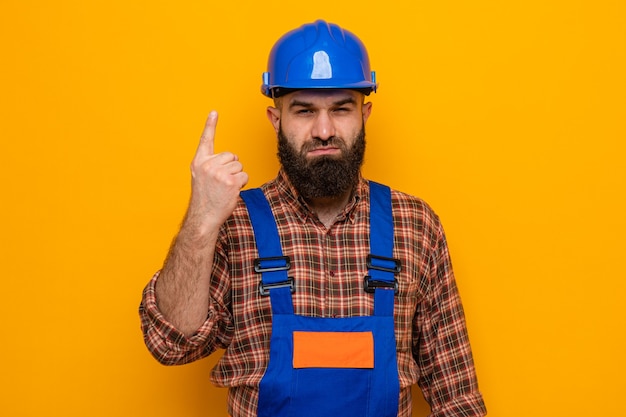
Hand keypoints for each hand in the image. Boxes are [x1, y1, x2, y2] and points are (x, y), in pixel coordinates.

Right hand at [187, 111, 248, 229]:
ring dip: (237, 177)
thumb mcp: (202, 178)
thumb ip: (211, 165)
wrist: (204, 217)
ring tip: (225, 188)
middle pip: (232, 156)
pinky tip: (231, 191)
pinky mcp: (230, 181)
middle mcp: (208, 165)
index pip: (206, 140)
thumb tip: (231, 159)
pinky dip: (242, 184)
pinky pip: (244, 175)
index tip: (214, 112)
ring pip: (239, 166)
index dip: (210, 125)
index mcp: (199, 162)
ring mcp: (219, 172)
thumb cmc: (206, 199)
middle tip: (221, 183)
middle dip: (231, 168)